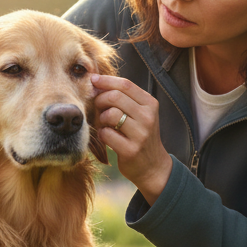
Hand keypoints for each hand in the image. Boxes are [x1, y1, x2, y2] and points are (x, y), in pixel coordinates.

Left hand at [90, 74, 172, 204]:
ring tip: (105, 124)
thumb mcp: (139, 114)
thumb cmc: (140, 135)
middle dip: (100, 100)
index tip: (93, 80)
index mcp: (150, 104)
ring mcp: (140, 134)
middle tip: (97, 108)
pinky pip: (106, 134)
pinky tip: (107, 137)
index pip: (125, 84)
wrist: (153, 166)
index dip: (106, 80)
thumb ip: (123, 98)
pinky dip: (102, 134)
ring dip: (101, 118)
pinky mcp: (130, 150)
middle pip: (115, 97)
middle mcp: (148, 117)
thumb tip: (96, 82)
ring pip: (110, 114)